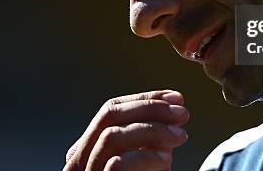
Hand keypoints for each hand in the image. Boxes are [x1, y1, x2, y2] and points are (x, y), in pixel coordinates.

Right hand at [63, 90, 189, 170]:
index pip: (111, 109)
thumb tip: (174, 107)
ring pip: (112, 135)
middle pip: (109, 114)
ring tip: (181, 136)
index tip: (176, 98)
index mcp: (87, 149)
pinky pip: (118, 164)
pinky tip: (166, 160)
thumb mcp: (143, 164)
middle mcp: (79, 160)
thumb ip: (151, 140)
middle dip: (150, 108)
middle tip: (182, 113)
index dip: (145, 99)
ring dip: (152, 129)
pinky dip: (146, 157)